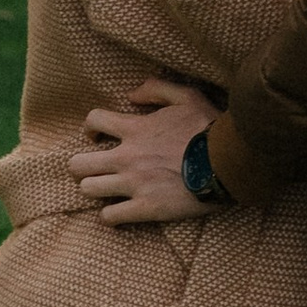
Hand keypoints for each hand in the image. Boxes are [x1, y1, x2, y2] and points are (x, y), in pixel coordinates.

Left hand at [74, 79, 216, 224]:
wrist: (228, 164)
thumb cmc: (209, 129)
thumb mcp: (187, 96)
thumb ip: (156, 89)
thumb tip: (131, 95)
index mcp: (135, 129)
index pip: (94, 121)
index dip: (90, 129)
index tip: (95, 137)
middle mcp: (127, 157)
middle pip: (78, 164)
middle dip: (82, 166)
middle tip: (95, 168)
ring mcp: (134, 184)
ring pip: (88, 190)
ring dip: (96, 190)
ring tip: (107, 190)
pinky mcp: (146, 208)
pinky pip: (110, 217)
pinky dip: (111, 216)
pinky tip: (120, 212)